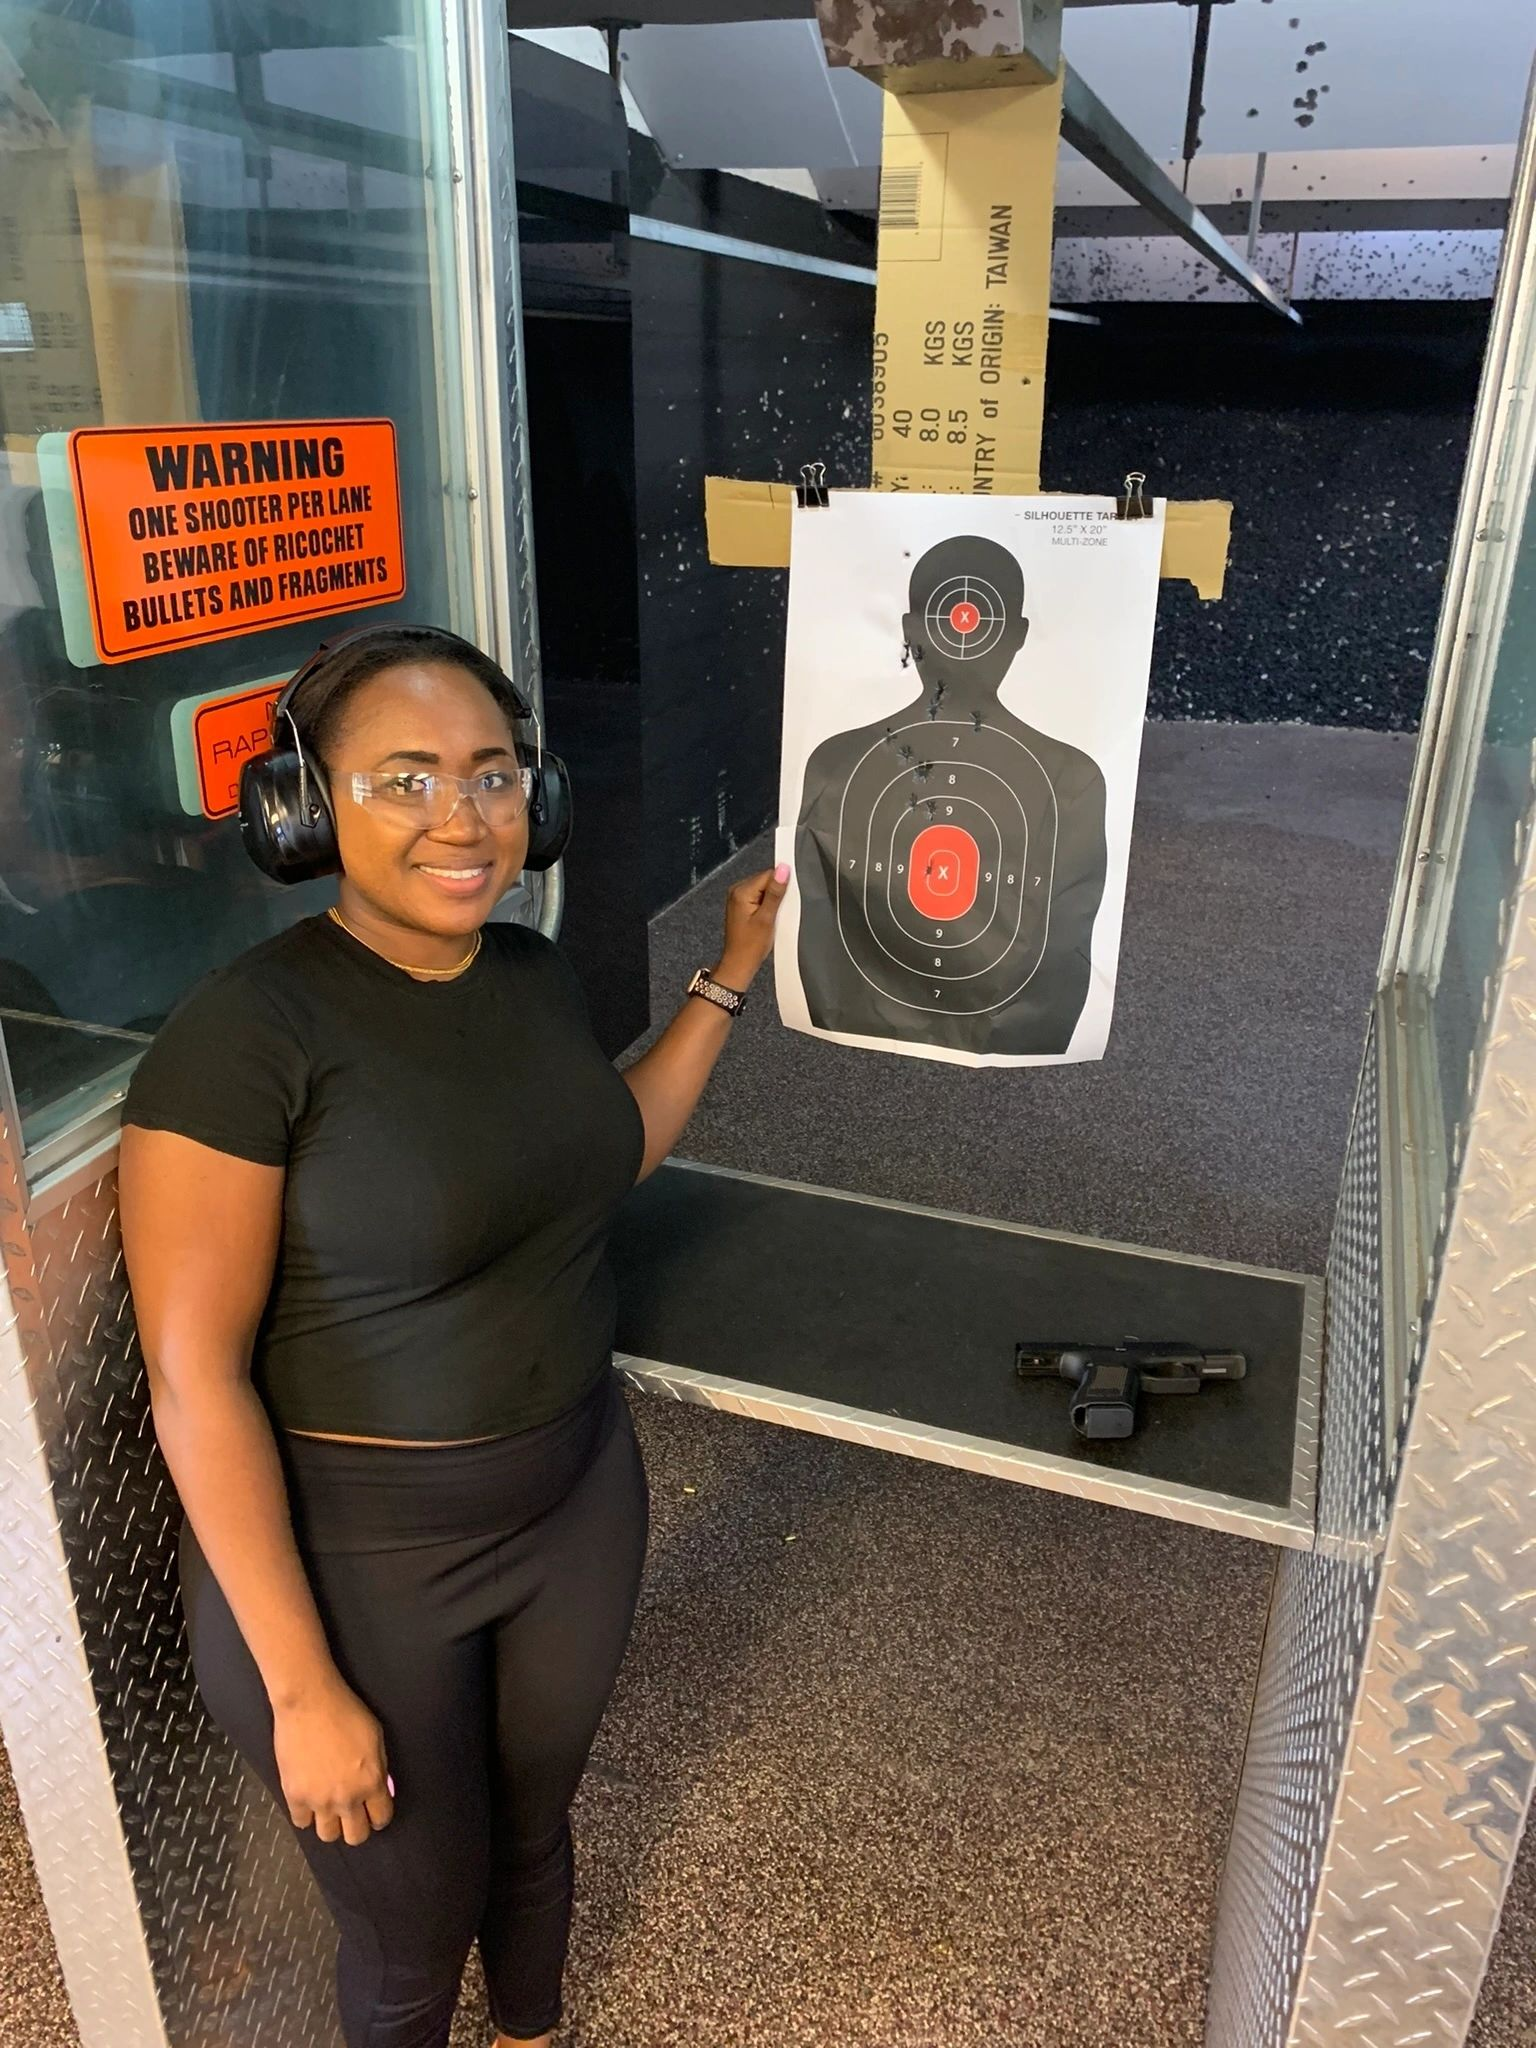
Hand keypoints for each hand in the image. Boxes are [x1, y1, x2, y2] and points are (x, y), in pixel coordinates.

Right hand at [272, 1676, 393, 1846]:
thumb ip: (380, 1768)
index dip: (379, 1817)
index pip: (381, 1819)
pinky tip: (310, 1801)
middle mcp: (346, 1798)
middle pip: (355, 1836)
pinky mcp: (294, 1796)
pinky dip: (307, 1815)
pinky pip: (301, 1823)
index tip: (374, 1813)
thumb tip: (382, 1789)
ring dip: (331, 1825)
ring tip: (330, 1810)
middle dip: (357, 1827)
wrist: (309, 1702)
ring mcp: (318, 1800)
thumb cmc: (346, 1712)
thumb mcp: (376, 1738)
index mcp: (371, 1783)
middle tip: (353, 1815)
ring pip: (328, 1835)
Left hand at [717, 864, 789, 987]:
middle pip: (765, 881)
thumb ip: (775, 893)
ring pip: (764, 890)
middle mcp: (737, 891)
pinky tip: (768, 919)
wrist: (739, 964)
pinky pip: (759, 898)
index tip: (786, 901)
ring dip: (772, 901)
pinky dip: (767, 906)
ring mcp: (738, 898)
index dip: (781, 886)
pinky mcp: (741, 905)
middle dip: (776, 894)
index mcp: (741, 891)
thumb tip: (783, 870)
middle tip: (778, 913)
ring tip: (772, 918)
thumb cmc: (751, 946)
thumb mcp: (767, 918)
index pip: (768, 875)